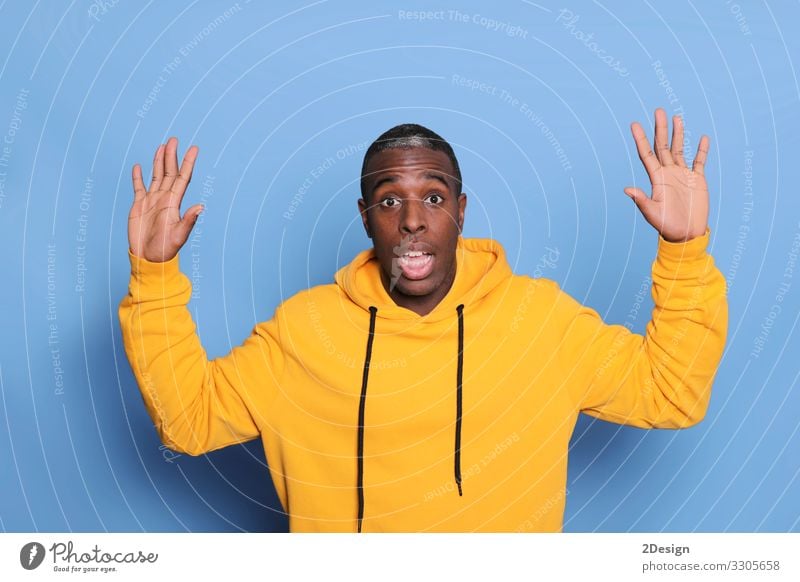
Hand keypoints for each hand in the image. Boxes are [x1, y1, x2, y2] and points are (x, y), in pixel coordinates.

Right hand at [129, 137, 202, 261]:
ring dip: (158, 161)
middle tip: (174, 139)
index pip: (182, 178)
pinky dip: (138, 176)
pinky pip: (139, 187)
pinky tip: (139, 166)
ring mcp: (152, 201)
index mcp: (174, 202)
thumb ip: (189, 220)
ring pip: (156, 176)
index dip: (188, 163)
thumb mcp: (179, 235)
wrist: (148, 258)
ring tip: (162, 146)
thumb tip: (202, 207)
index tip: (194, 149)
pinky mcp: (139, 205)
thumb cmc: (166, 249)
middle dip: (171, 156)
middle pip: (169, 172)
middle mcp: (164, 198)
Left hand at [625, 108, 709, 242]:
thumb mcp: (652, 213)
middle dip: (660, 129)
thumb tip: (626, 190)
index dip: (641, 139)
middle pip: (663, 146)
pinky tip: (702, 138)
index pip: (647, 154)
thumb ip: (641, 200)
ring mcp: (682, 175)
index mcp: (657, 178)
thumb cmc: (666, 226)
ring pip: (680, 149)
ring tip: (676, 118)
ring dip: (678, 134)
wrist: (686, 234)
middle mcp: (668, 173)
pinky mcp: (697, 179)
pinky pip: (699, 161)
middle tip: (658, 111)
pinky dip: (701, 150)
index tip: (634, 124)